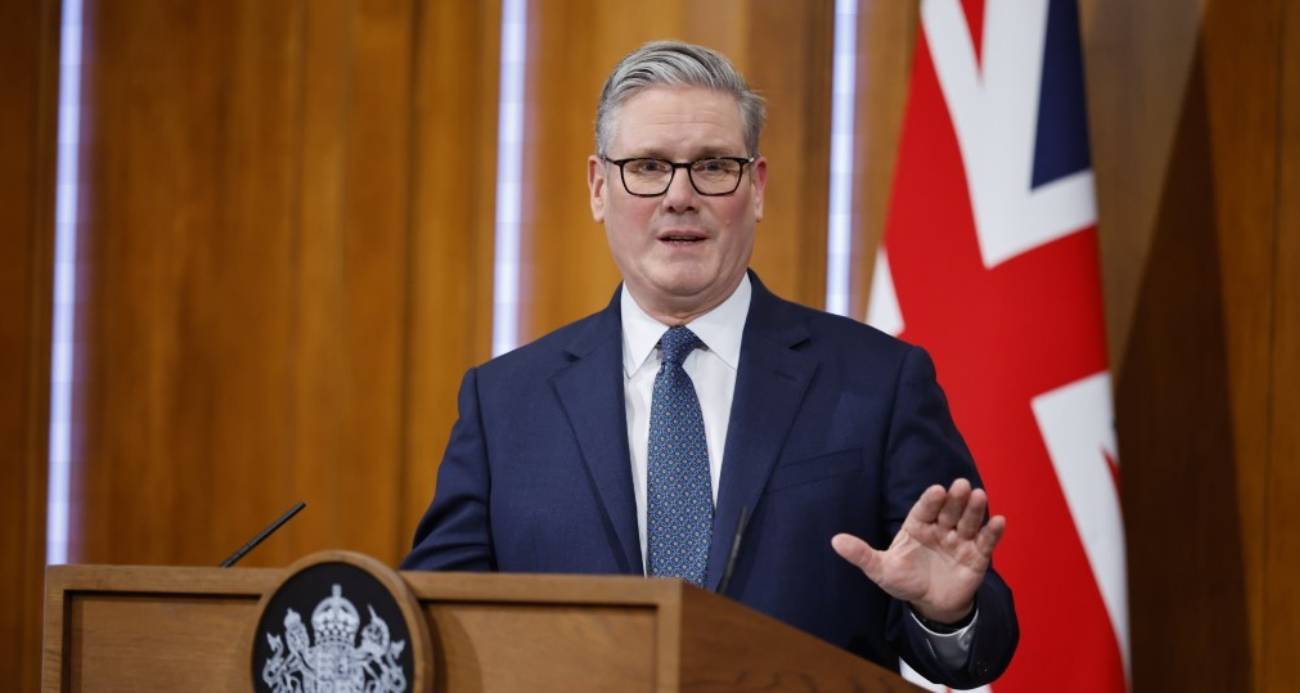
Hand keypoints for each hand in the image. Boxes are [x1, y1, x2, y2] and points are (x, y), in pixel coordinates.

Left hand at [831, 478, 1004, 623]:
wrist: (930, 605)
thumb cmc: (905, 580)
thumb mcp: (881, 570)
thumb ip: (861, 555)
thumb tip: (835, 541)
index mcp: (917, 526)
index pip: (925, 509)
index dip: (931, 500)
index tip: (937, 490)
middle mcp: (941, 528)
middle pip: (949, 511)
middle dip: (955, 499)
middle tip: (962, 486)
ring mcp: (960, 540)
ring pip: (969, 521)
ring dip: (975, 509)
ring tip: (980, 496)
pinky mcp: (977, 556)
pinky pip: (986, 542)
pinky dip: (993, 532)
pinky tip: (999, 521)